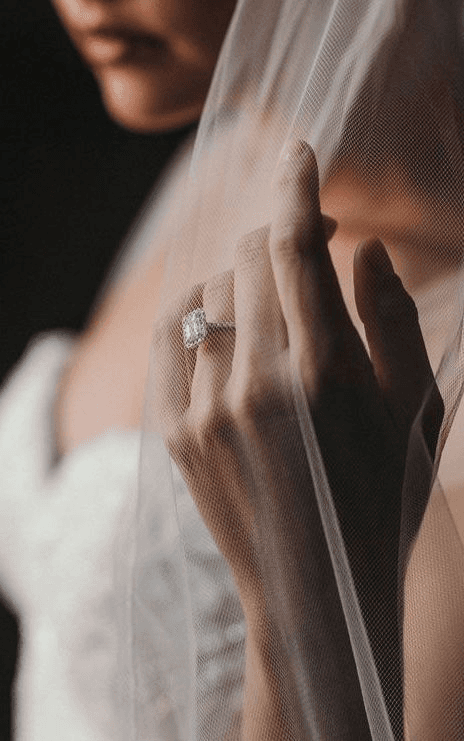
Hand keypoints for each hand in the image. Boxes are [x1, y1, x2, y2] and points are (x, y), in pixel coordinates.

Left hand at [155, 141, 442, 738]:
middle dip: (281, 235)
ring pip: (212, 291)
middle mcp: (258, 384)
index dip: (298, 187)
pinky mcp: (176, 433)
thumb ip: (390, 319)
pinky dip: (199, 309)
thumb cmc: (380, 498)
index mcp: (327, 374)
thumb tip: (362, 248)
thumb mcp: (414, 410)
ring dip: (245, 277)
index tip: (298, 152)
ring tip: (273, 302)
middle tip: (305, 243)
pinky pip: (174, 334)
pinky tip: (224, 322)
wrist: (315, 589)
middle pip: (252, 257)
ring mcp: (207, 409)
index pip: (299, 248)